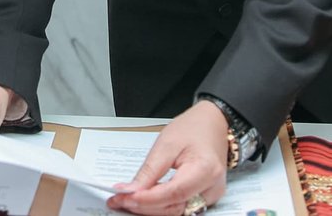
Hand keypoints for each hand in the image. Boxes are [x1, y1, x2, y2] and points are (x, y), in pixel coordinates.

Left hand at [108, 101, 229, 214]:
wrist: (213, 125)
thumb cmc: (194, 129)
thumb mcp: (166, 143)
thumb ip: (149, 170)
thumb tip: (130, 190)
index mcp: (205, 169)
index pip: (173, 193)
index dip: (148, 199)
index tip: (125, 196)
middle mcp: (212, 188)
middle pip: (174, 207)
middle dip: (144, 206)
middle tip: (119, 199)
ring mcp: (210, 195)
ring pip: (176, 211)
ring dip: (150, 209)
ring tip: (126, 200)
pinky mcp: (204, 198)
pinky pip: (180, 207)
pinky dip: (160, 205)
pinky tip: (144, 200)